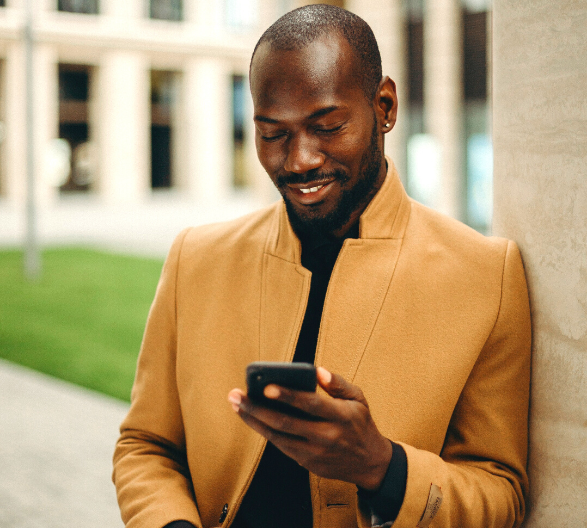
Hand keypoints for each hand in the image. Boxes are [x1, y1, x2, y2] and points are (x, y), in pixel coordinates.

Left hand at [228, 367, 392, 490]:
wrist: (370, 463)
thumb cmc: (360, 424)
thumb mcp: (358, 399)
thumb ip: (337, 383)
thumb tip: (317, 371)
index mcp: (340, 417)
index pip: (311, 404)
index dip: (288, 396)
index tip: (267, 386)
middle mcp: (326, 437)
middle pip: (286, 423)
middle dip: (257, 409)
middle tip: (236, 395)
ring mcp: (315, 453)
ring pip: (278, 437)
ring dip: (254, 421)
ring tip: (237, 404)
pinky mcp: (307, 463)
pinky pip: (281, 445)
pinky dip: (265, 431)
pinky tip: (252, 417)